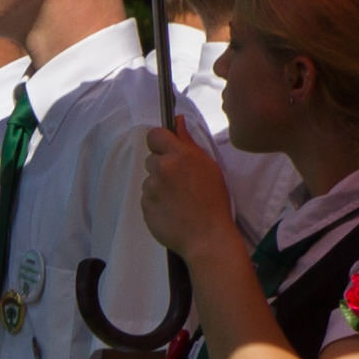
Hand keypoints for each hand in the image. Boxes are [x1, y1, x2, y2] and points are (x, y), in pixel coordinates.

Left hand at [139, 125, 239, 256]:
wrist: (207, 237)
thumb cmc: (214, 201)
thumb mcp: (208, 166)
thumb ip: (188, 142)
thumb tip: (177, 121)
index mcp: (179, 156)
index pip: (155, 135)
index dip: (160, 141)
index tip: (167, 149)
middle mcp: (162, 169)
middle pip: (151, 159)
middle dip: (162, 167)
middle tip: (180, 182)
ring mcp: (151, 189)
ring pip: (149, 180)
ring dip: (159, 186)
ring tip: (179, 200)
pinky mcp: (144, 206)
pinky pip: (147, 198)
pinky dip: (156, 202)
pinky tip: (172, 210)